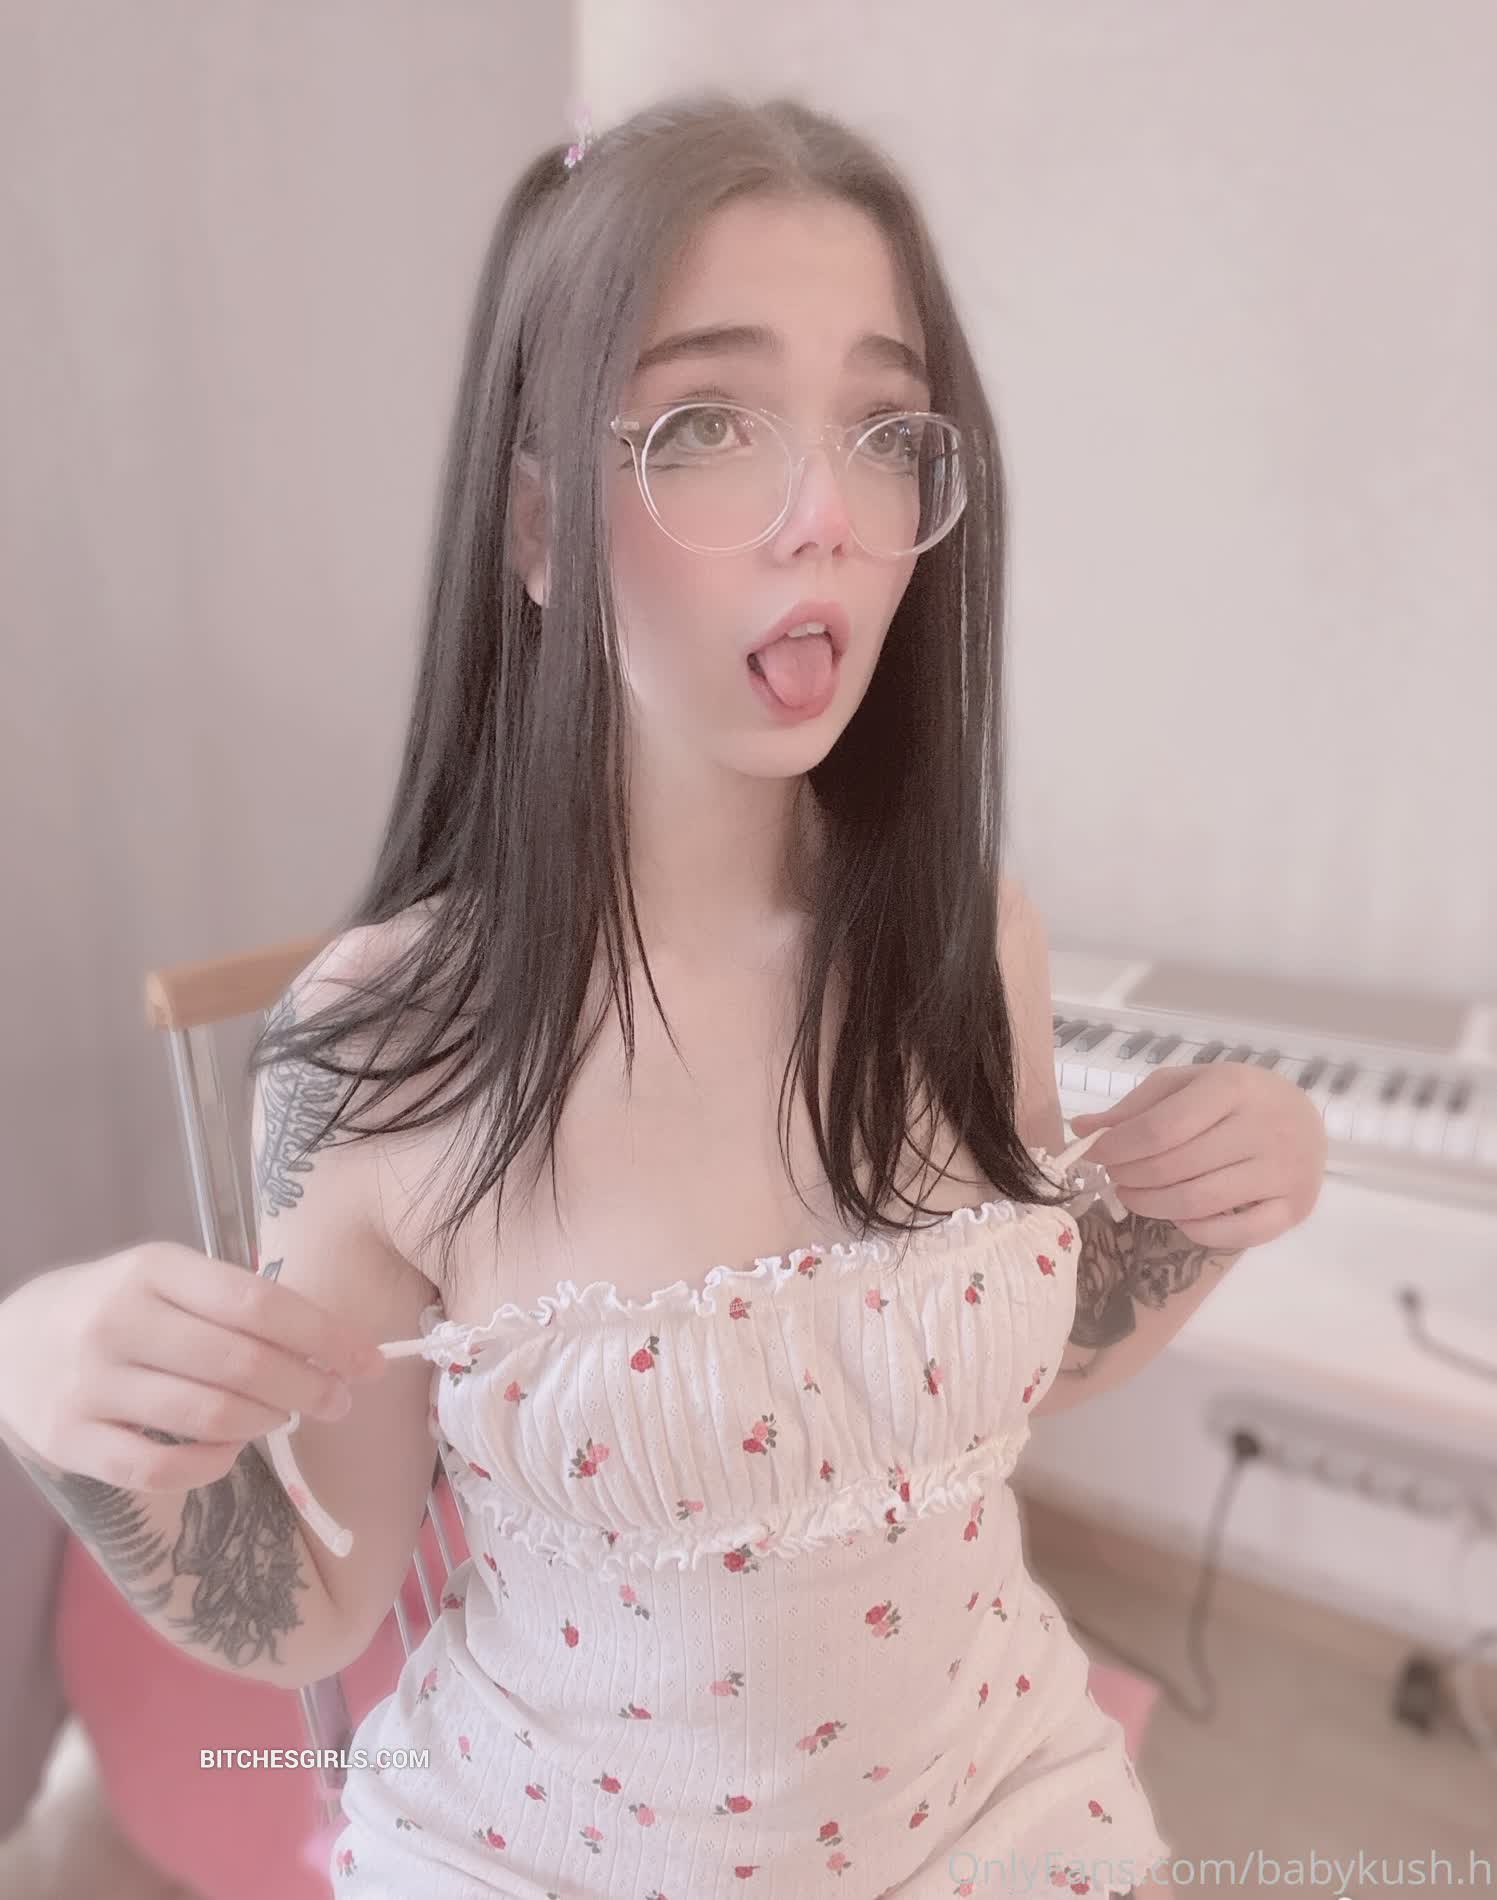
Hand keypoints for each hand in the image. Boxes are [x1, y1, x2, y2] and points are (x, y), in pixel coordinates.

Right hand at [0, 1244, 385, 1493]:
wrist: (9, 1343)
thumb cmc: (115, 1306)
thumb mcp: (166, 1281)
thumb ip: (236, 1306)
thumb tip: (331, 1345)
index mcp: (153, 1270)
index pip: (258, 1303)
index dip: (325, 1335)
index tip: (369, 1360)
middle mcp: (119, 1323)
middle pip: (241, 1363)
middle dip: (309, 1386)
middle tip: (340, 1398)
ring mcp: (90, 1385)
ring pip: (208, 1417)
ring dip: (268, 1421)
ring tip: (286, 1416)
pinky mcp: (70, 1442)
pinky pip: (160, 1469)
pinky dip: (211, 1464)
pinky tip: (230, 1451)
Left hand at [1068, 1063, 1327, 1248]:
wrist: (1307, 1117)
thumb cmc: (1236, 1097)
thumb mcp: (1187, 1084)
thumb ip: (1136, 1106)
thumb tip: (1082, 1129)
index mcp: (1232, 1087)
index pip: (1161, 1127)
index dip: (1119, 1147)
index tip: (1096, 1153)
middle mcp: (1263, 1128)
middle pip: (1175, 1167)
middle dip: (1130, 1176)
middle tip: (1113, 1176)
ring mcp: (1284, 1171)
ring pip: (1199, 1202)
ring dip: (1151, 1205)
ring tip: (1132, 1195)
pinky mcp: (1295, 1208)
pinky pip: (1236, 1234)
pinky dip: (1196, 1230)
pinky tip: (1177, 1216)